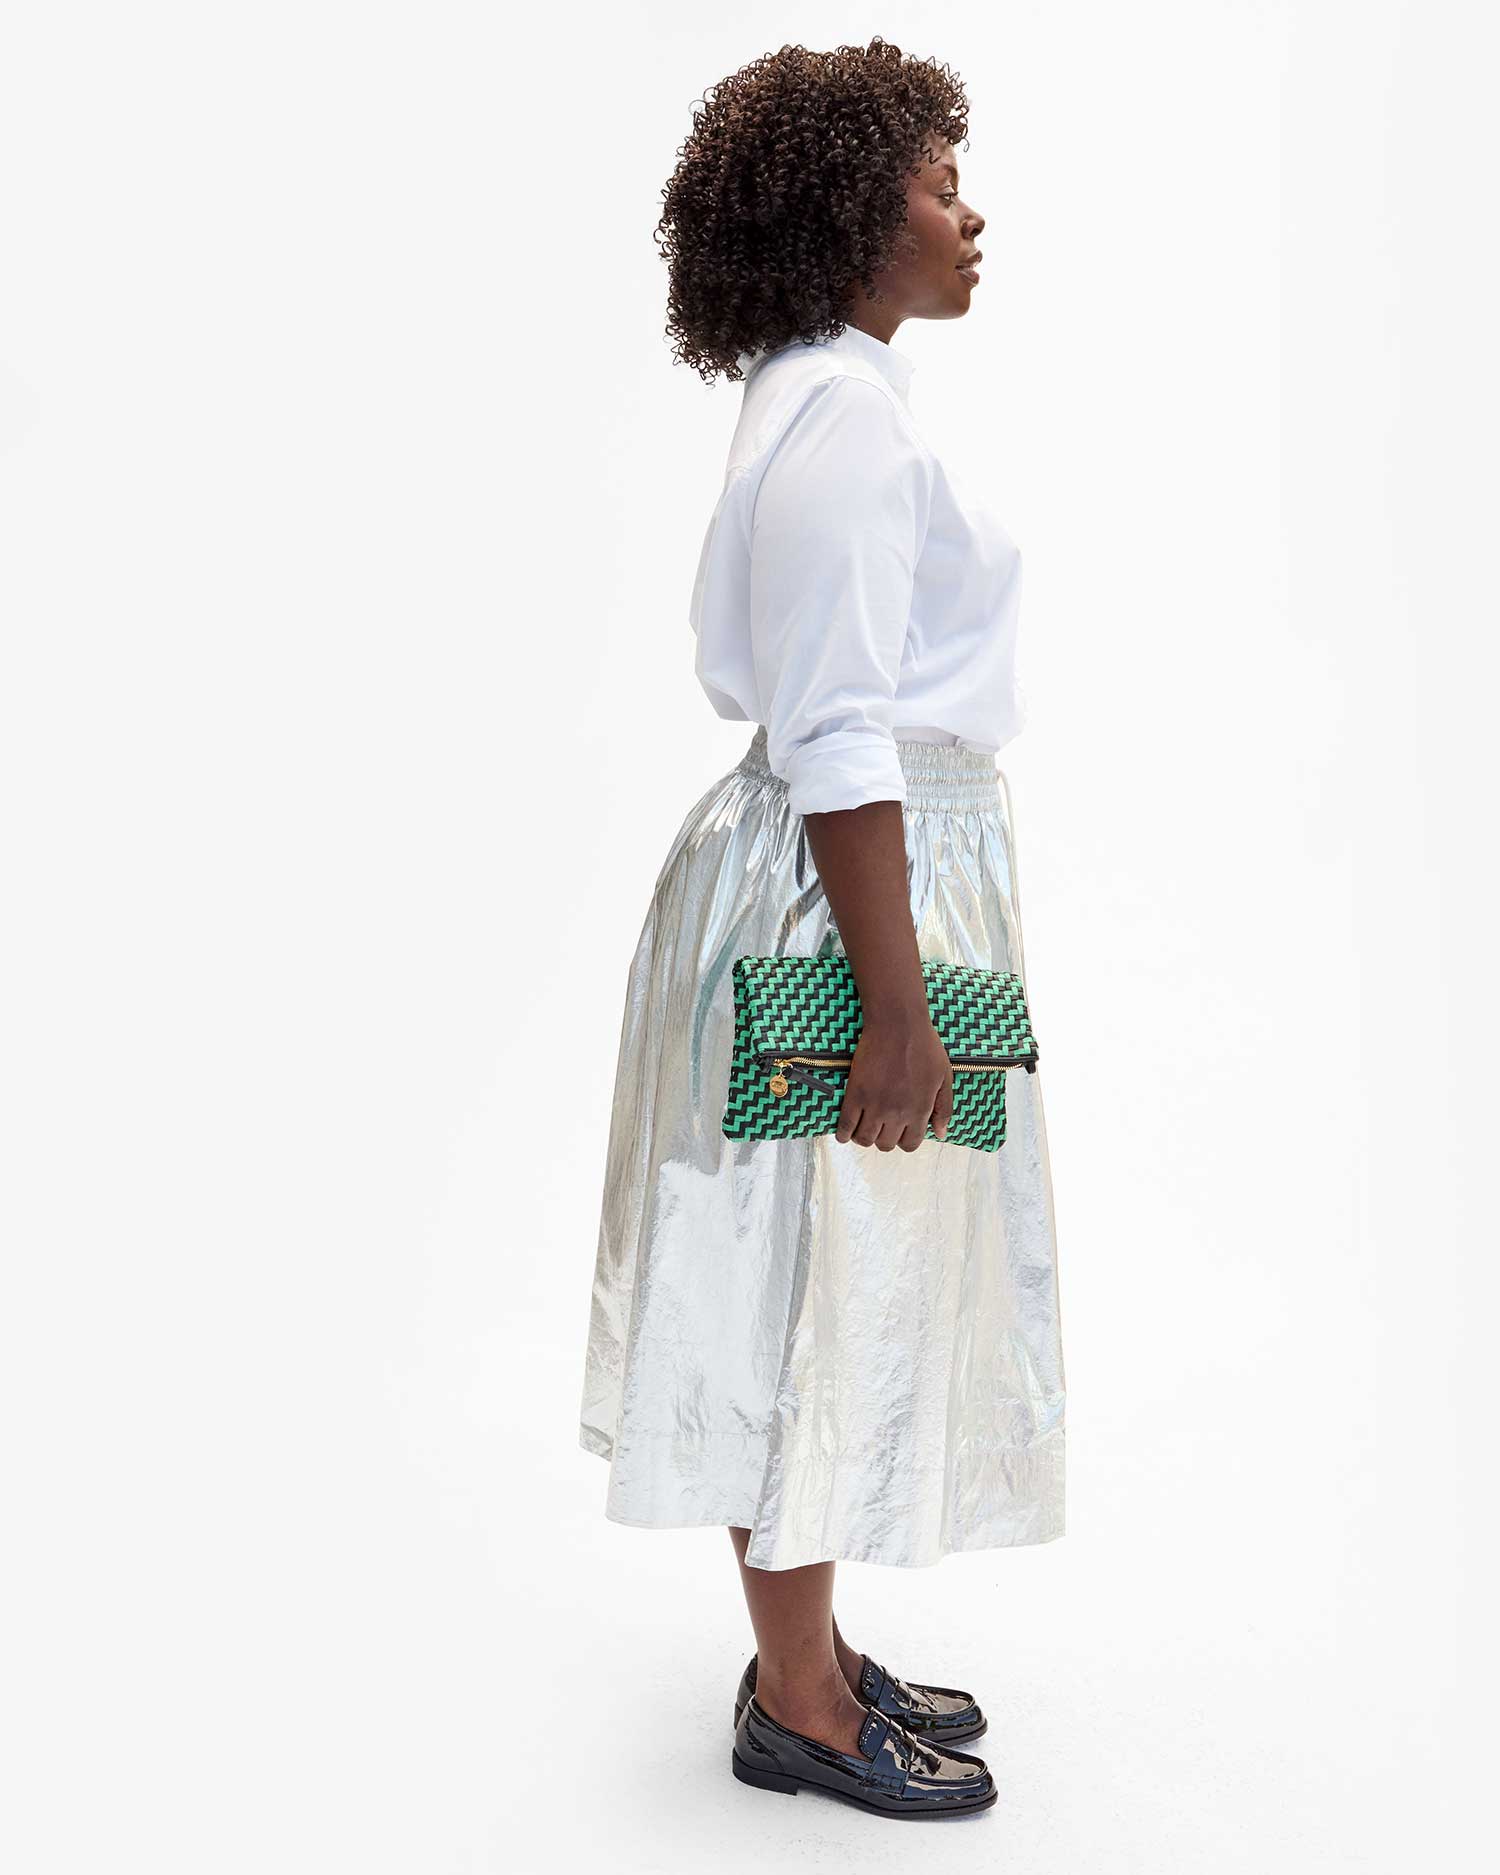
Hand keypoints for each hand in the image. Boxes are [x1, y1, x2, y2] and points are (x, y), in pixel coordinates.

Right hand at [834, 1018, 953, 1150]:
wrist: (898, 1024)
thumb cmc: (924, 1046)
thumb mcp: (944, 1078)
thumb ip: (944, 1108)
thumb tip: (941, 1133)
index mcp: (920, 1110)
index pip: (910, 1144)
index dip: (903, 1141)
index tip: (898, 1132)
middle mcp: (897, 1113)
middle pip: (885, 1144)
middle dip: (883, 1139)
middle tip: (880, 1128)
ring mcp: (875, 1105)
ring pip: (865, 1139)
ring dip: (863, 1138)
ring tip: (862, 1129)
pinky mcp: (856, 1094)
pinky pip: (845, 1125)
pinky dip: (843, 1134)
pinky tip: (845, 1133)